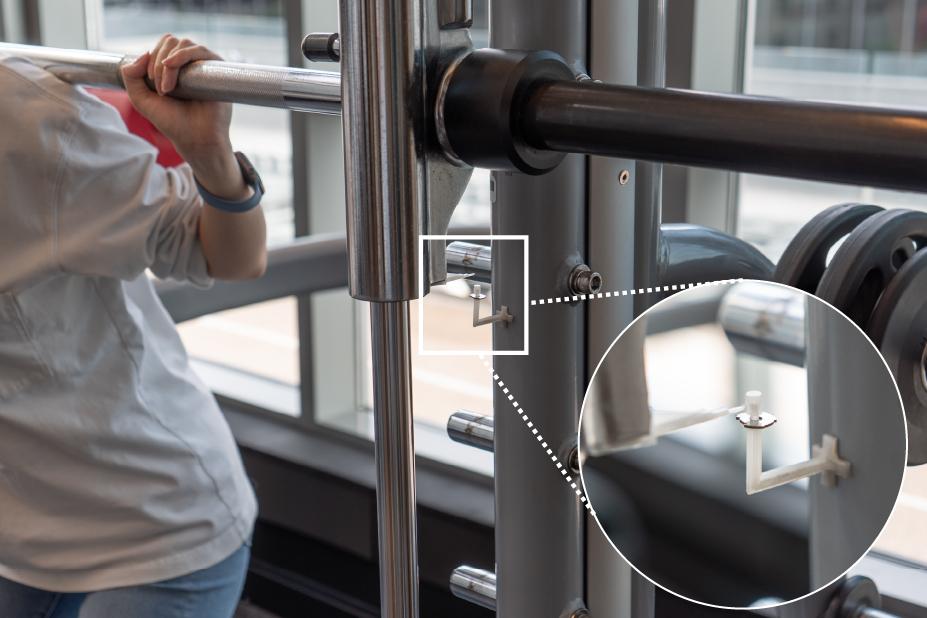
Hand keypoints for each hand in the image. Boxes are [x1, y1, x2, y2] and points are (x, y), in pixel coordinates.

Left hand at [121, 35, 232, 161]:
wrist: (195, 138)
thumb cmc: (172, 122)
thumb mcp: (141, 99)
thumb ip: (130, 76)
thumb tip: (144, 52)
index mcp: (173, 68)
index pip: (160, 46)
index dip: (150, 59)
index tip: (150, 83)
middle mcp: (190, 64)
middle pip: (170, 42)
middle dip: (157, 62)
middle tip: (160, 89)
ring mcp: (203, 66)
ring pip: (182, 44)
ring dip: (168, 63)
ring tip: (168, 88)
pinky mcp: (216, 69)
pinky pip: (199, 50)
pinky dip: (181, 56)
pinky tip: (171, 67)